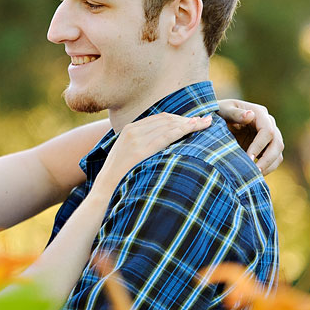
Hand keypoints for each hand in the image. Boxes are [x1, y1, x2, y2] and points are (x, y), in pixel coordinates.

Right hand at [94, 113, 211, 196]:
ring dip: (189, 123)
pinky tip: (194, 128)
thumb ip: (141, 144)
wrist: (104, 190)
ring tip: (206, 123)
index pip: (159, 118)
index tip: (194, 120)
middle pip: (166, 119)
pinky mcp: (141, 150)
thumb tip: (161, 144)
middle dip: (187, 119)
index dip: (178, 118)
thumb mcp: (127, 154)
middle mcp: (132, 131)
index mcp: (128, 129)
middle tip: (206, 120)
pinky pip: (166, 136)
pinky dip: (182, 130)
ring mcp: (136, 140)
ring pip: (168, 125)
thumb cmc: (119, 177)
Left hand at [218, 99, 283, 174]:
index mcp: (259, 113)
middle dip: (267, 159)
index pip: (267, 131)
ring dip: (269, 166)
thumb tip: (250, 115)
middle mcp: (268, 124)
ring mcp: (269, 136)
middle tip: (254, 172)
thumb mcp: (223, 110)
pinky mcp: (266, 147)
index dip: (259, 146)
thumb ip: (234, 113)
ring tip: (254, 176)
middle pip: (277, 144)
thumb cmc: (218, 112)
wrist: (216, 118)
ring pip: (278, 153)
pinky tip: (254, 175)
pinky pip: (273, 160)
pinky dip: (267, 168)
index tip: (248, 158)